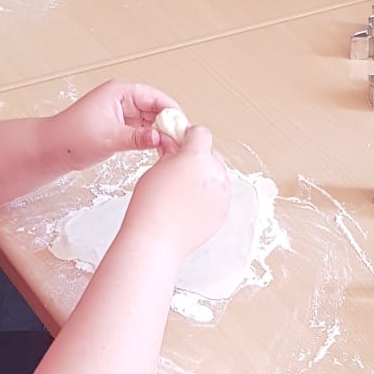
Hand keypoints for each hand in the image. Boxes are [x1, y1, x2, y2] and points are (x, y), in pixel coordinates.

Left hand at [48, 81, 181, 166]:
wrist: (51, 150)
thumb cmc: (71, 137)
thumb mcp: (109, 137)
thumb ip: (137, 138)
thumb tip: (160, 139)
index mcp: (121, 92)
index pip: (156, 98)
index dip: (172, 113)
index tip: (182, 129)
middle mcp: (124, 100)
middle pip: (157, 109)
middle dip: (169, 125)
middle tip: (181, 144)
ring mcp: (123, 114)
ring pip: (152, 122)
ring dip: (162, 134)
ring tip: (173, 150)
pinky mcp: (121, 128)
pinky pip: (143, 131)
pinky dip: (152, 140)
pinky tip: (160, 151)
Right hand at [124, 125, 230, 258]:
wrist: (155, 239)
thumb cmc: (150, 206)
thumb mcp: (156, 169)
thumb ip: (170, 153)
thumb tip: (174, 144)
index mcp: (197, 158)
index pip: (201, 134)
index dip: (189, 136)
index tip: (181, 141)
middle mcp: (215, 174)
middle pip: (213, 154)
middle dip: (199, 156)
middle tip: (180, 166)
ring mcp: (222, 195)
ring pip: (219, 175)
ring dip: (206, 176)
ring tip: (184, 189)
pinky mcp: (223, 212)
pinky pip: (219, 196)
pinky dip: (209, 196)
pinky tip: (190, 203)